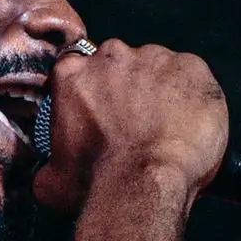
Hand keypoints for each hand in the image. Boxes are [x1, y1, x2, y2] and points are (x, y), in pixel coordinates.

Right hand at [33, 37, 227, 215]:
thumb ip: (49, 168)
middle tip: (136, 124)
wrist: (143, 184)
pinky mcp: (191, 66)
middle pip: (120, 64)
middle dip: (127, 88)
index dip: (94, 91)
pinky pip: (193, 76)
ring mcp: (154, 57)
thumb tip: (47, 177)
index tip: (102, 112)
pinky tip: (189, 124)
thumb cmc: (96, 182)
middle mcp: (111, 56)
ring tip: (167, 127)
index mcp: (72, 74)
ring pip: (158, 68)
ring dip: (161, 90)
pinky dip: (193, 96)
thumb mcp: (54, 181)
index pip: (79, 69)